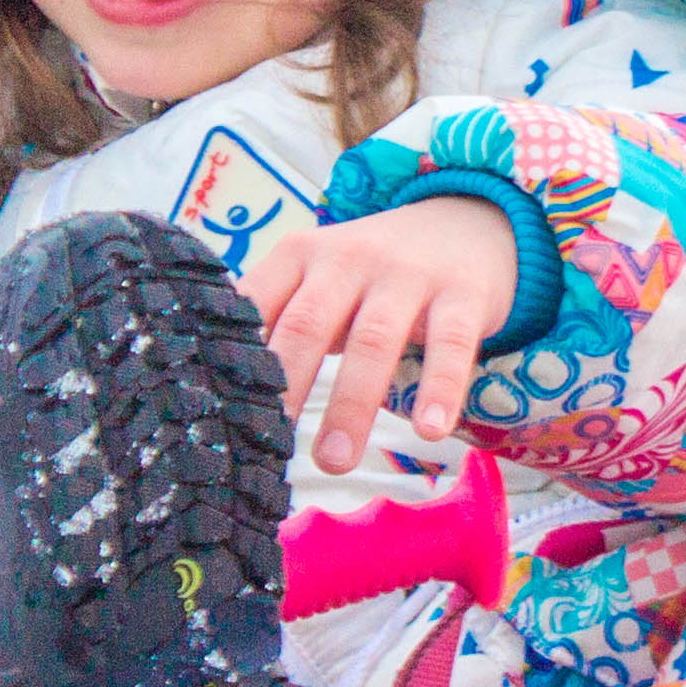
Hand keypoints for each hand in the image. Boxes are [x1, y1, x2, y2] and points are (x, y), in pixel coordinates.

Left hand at [239, 199, 517, 476]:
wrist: (466, 223)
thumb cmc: (374, 275)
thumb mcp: (321, 281)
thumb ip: (279, 323)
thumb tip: (221, 395)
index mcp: (301, 255)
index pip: (256, 303)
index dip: (233, 356)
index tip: (219, 412)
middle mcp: (349, 257)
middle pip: (309, 322)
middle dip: (288, 387)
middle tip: (270, 450)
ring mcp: (407, 273)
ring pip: (374, 338)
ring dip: (352, 405)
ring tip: (335, 463)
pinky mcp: (463, 293)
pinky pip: (451, 344)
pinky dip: (440, 388)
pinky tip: (430, 431)